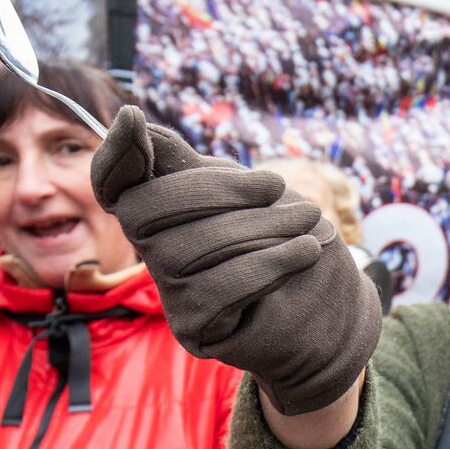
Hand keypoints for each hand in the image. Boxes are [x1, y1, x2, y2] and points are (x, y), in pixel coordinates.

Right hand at [91, 106, 381, 414]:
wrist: (335, 309)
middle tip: (277, 185)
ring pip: (186, 251)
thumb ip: (191, 164)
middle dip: (215, 189)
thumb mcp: (245, 190)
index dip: (114, 156)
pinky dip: (270, 263)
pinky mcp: (194, 328)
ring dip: (260, 227)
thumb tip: (130, 121)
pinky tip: (306, 250)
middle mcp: (153, 253)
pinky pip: (218, 289)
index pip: (114, 184)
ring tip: (309, 218)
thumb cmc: (287, 238)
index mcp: (163, 211)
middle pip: (145, 211)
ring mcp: (171, 295)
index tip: (132, 120)